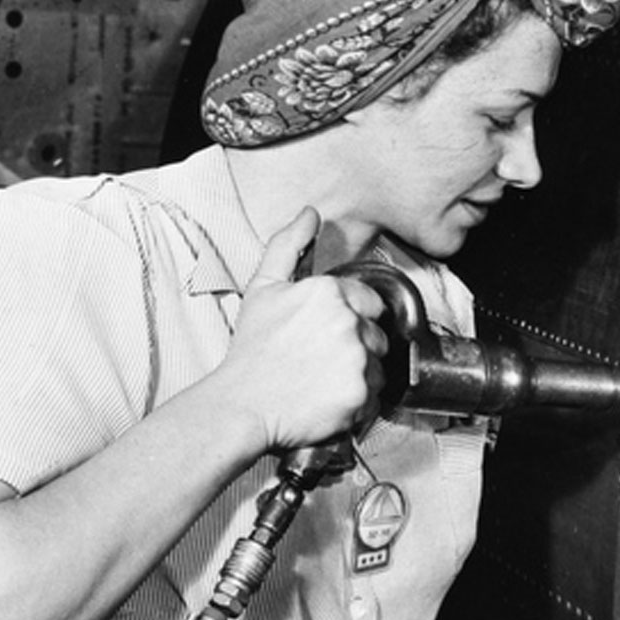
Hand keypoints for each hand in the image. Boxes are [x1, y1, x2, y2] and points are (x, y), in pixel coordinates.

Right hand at [208, 207, 387, 450]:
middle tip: (320, 360)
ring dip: (359, 374)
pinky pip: (376, 397)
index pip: (369, 301)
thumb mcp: (263, 289)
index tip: (327, 335)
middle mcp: (348, 322)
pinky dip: (358, 402)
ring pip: (379, 366)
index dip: (351, 319)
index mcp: (329, 292)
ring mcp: (357, 358)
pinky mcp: (361, 393)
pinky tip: (329, 400)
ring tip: (322, 381)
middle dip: (356, 346)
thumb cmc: (251, 351)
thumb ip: (288, 246)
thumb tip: (310, 215)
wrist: (241, 405)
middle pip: (376, 334)